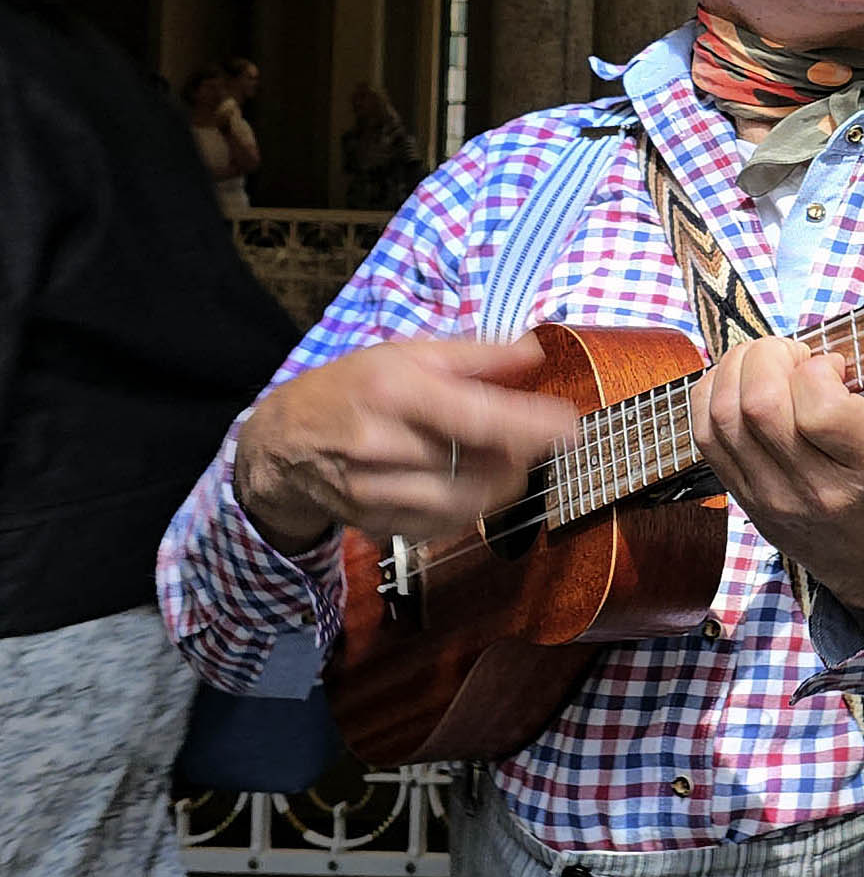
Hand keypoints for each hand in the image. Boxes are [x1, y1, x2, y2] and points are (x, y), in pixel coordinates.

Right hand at [235, 337, 582, 554]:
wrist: (281, 443)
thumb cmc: (352, 388)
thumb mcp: (406, 353)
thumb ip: (475, 355)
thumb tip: (534, 350)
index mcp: (393, 392)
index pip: (473, 417)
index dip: (528, 426)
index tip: (570, 426)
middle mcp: (380, 444)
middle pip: (475, 465)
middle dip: (522, 456)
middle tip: (544, 441)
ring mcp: (375, 491)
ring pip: (464, 503)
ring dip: (502, 486)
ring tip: (513, 462)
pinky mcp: (375, 524)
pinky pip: (442, 526)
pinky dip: (470, 509)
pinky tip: (473, 484)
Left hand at [693, 339, 863, 624]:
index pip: (819, 408)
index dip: (817, 367)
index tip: (834, 365)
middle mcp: (818, 486)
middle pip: (760, 404)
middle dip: (769, 356)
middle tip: (793, 355)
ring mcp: (772, 495)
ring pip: (724, 415)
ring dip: (737, 369)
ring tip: (767, 364)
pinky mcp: (744, 497)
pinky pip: (704, 435)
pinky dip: (712, 394)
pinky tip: (741, 384)